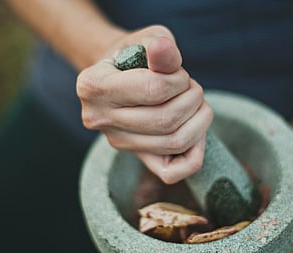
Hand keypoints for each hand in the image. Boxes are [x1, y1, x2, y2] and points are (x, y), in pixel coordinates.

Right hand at [76, 25, 212, 183]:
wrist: (120, 74)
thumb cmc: (136, 55)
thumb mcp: (146, 40)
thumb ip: (158, 46)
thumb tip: (163, 48)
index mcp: (92, 85)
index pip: (153, 89)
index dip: (179, 80)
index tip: (178, 73)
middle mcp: (98, 118)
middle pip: (166, 120)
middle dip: (192, 99)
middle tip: (191, 87)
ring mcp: (116, 141)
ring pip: (173, 143)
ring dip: (199, 120)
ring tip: (195, 103)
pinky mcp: (135, 157)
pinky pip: (171, 172)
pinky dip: (194, 155)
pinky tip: (196, 133)